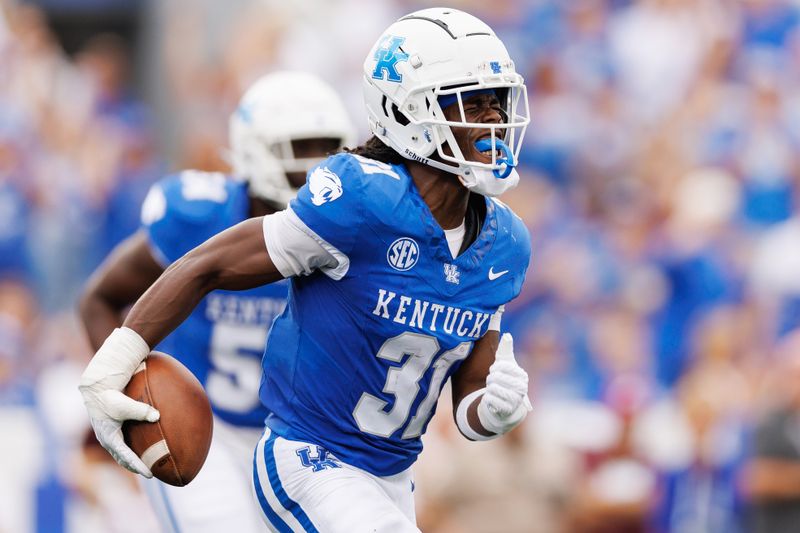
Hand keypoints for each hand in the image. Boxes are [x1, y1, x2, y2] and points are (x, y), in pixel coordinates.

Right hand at [78, 328, 159, 476]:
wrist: (97, 385)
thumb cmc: (110, 395)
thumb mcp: (125, 404)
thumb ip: (141, 410)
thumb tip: (157, 416)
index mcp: (109, 438)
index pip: (126, 457)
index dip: (138, 466)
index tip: (151, 474)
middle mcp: (108, 438)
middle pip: (123, 458)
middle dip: (135, 466)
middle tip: (151, 472)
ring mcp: (109, 432)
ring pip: (122, 450)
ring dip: (133, 458)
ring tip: (147, 462)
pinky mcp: (112, 425)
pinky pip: (124, 440)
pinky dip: (133, 445)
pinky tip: (145, 442)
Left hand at [477, 333, 531, 434]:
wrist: (506, 407)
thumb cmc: (505, 382)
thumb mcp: (505, 365)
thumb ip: (506, 350)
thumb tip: (507, 335)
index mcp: (522, 375)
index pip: (501, 365)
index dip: (495, 367)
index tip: (496, 371)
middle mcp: (522, 388)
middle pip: (495, 377)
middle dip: (490, 379)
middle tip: (494, 383)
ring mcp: (515, 400)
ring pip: (492, 388)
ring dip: (489, 389)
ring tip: (493, 391)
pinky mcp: (506, 411)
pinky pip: (489, 399)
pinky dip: (487, 399)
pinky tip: (492, 400)